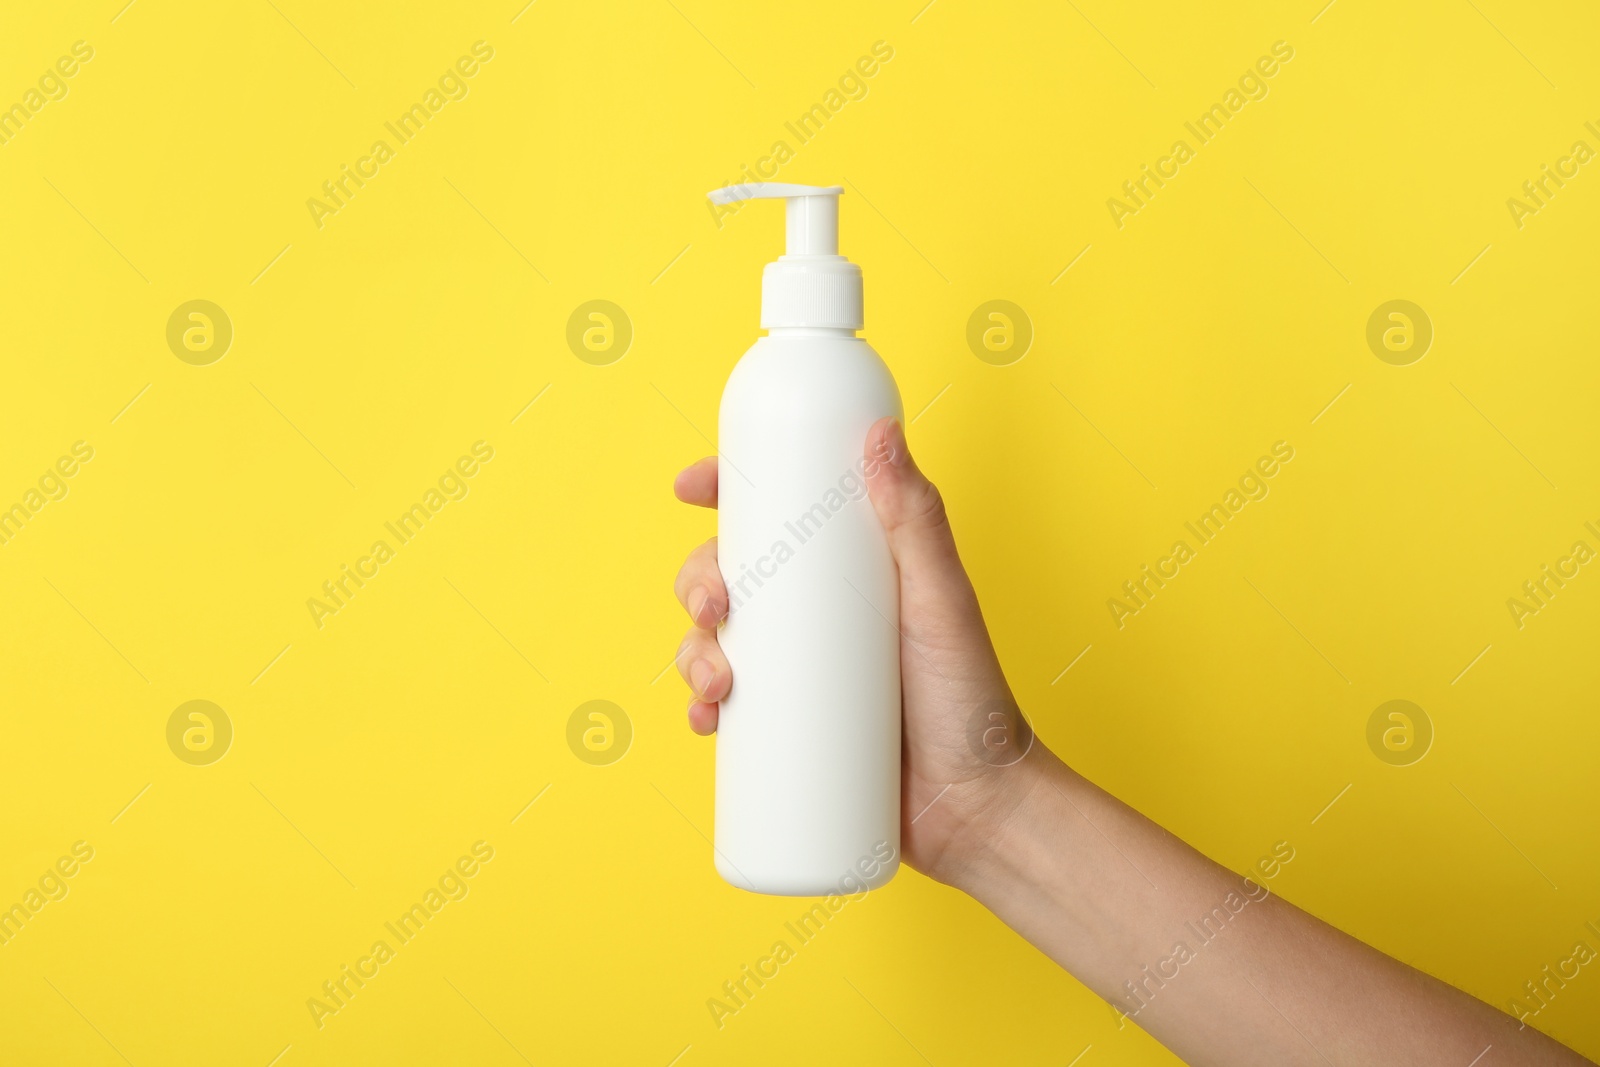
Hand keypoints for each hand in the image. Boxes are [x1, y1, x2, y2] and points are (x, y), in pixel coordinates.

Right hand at [671, 416, 1051, 884]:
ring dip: (691, 651)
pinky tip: (705, 720)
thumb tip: (881, 435)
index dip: (726, 493)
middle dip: (697, 581)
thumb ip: (918, 521)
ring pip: (714, 641)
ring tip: (719, 683)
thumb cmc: (975, 702)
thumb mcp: (943, 602)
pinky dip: (700, 707)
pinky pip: (722, 709)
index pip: (779, 514)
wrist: (978, 811)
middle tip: (714, 604)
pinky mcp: (787, 731)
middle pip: (731, 574)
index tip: (692, 486)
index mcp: (852, 571)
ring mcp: (800, 674)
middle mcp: (819, 616)